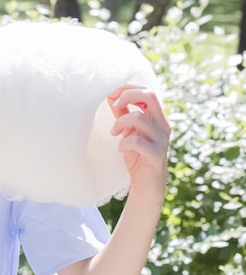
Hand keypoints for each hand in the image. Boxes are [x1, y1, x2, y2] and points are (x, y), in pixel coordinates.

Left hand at [107, 85, 170, 201]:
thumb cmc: (136, 155)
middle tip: (114, 107)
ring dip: (120, 122)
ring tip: (114, 133)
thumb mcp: (128, 130)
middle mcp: (163, 125)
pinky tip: (120, 148)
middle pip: (151, 95)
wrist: (146, 185)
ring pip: (139, 117)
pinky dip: (124, 142)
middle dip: (128, 96)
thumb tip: (111, 95)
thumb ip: (122, 113)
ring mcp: (162, 139)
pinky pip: (137, 141)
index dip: (128, 89)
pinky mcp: (157, 154)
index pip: (148, 91)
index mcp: (157, 117)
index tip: (111, 96)